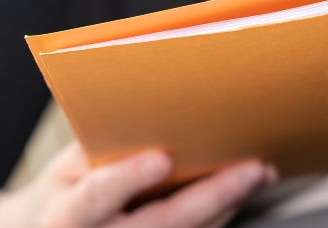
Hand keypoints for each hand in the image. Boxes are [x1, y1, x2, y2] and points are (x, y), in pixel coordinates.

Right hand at [0, 143, 274, 227]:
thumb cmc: (65, 193)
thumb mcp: (66, 168)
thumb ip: (101, 147)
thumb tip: (150, 110)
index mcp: (67, 216)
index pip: (97, 197)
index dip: (128, 178)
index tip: (161, 158)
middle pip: (164, 223)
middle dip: (213, 194)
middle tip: (252, 167)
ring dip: (232, 203)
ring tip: (262, 170)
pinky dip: (226, 210)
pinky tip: (249, 185)